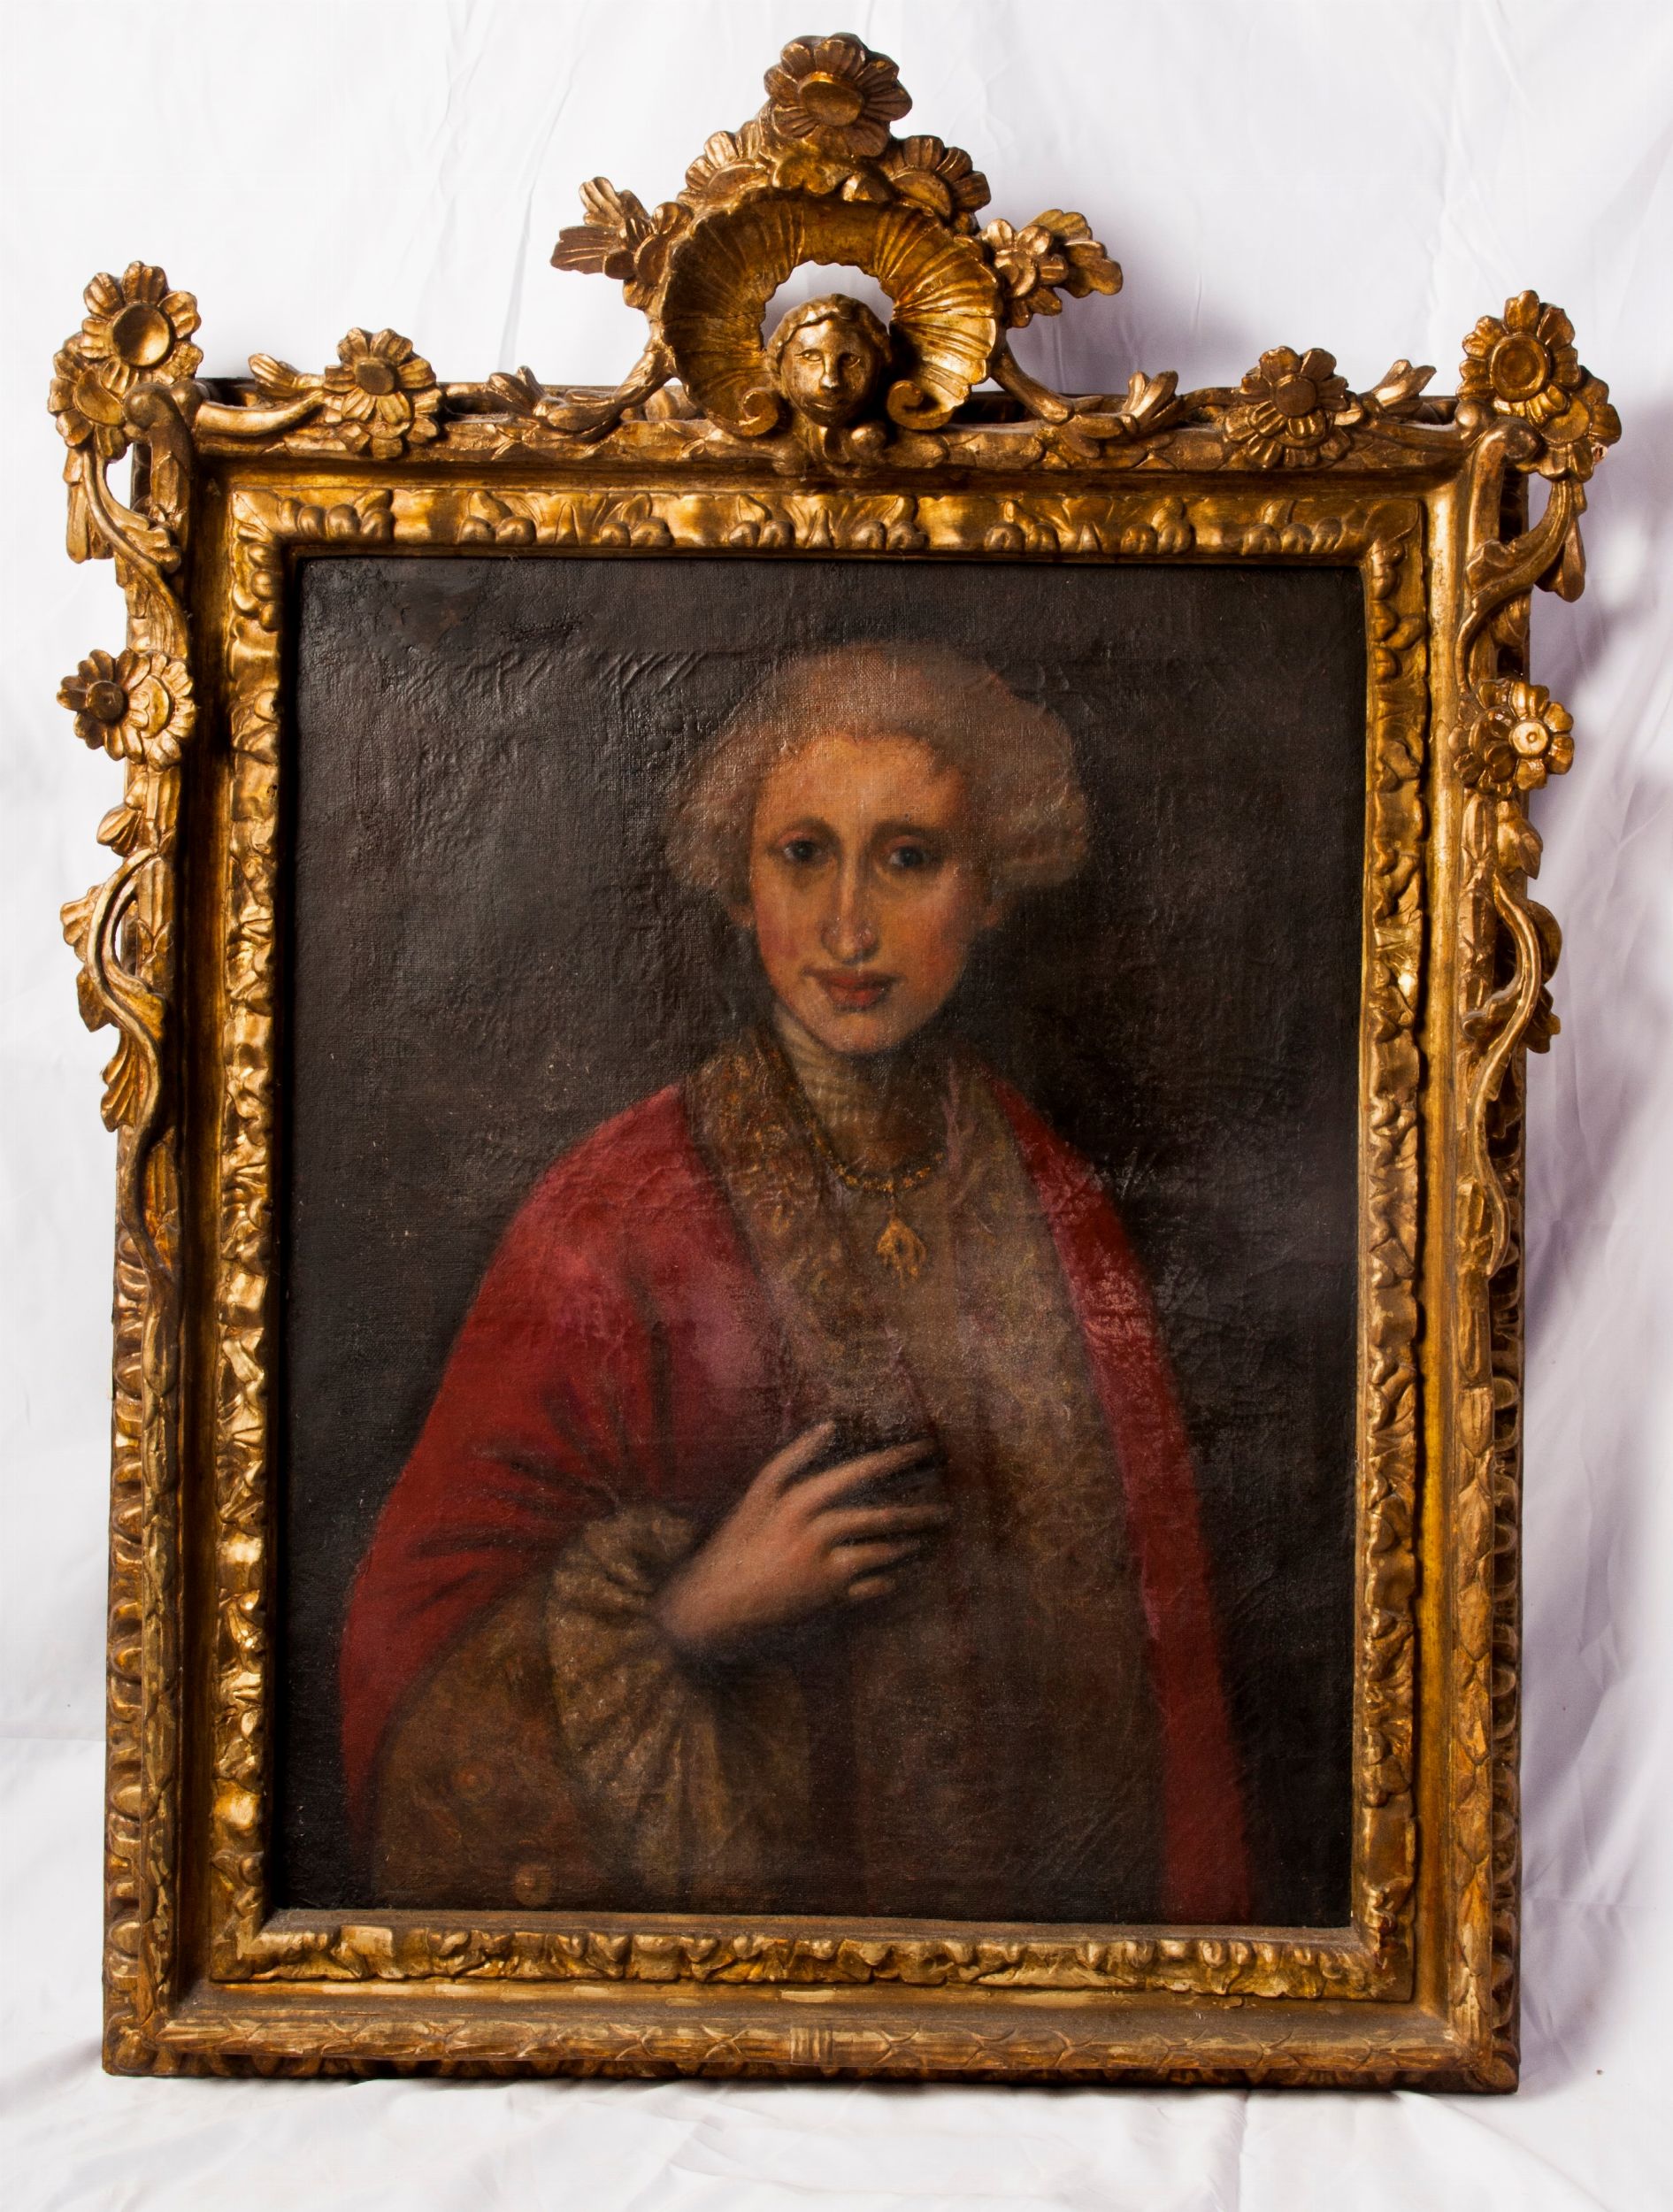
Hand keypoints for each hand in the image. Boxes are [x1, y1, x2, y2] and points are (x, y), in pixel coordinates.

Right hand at [654, 1422, 946, 1659]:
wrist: (713, 1606)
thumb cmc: (732, 1546)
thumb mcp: (756, 1495)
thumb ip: (793, 1458)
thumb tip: (830, 1425)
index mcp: (799, 1501)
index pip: (861, 1472)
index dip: (898, 1459)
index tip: (926, 1449)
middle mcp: (817, 1533)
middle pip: (881, 1516)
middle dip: (918, 1511)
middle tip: (945, 1510)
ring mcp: (826, 1570)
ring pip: (883, 1552)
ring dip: (911, 1544)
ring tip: (930, 1538)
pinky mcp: (830, 1603)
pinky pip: (874, 1588)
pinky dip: (892, 1579)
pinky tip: (903, 1574)